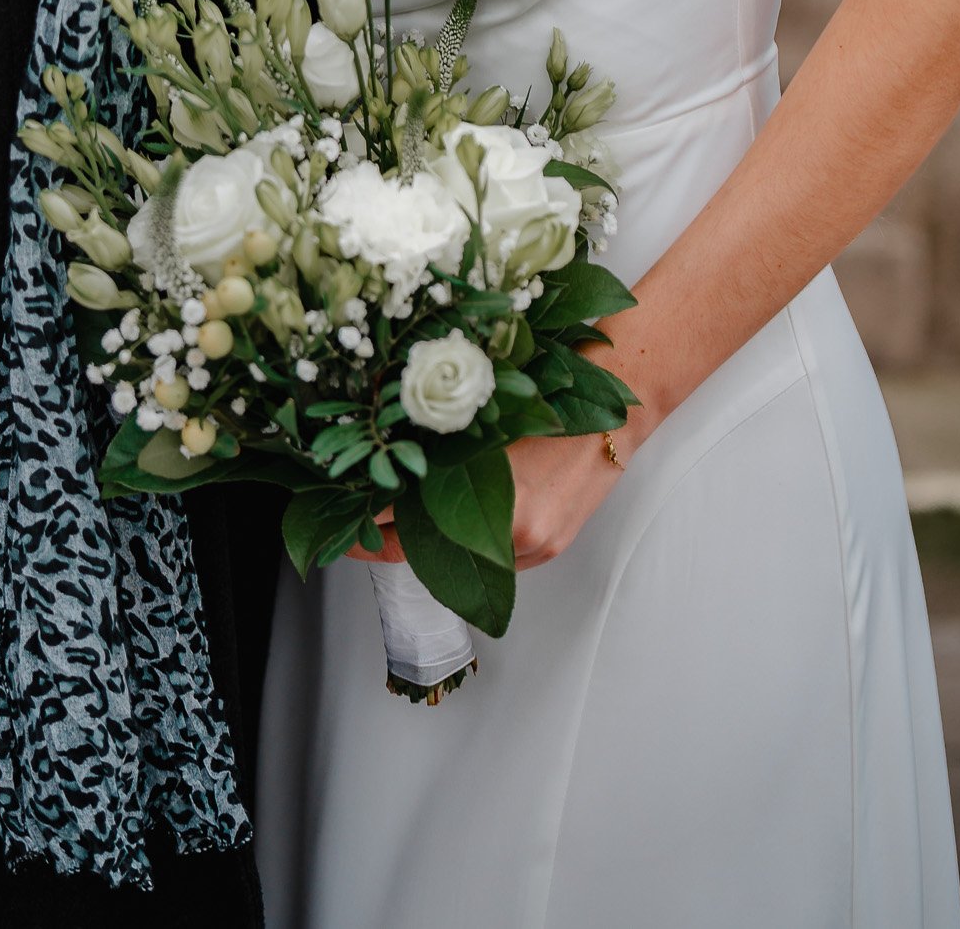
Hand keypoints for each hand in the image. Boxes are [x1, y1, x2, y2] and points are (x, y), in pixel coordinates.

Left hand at [345, 426, 638, 568]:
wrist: (615, 410)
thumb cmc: (552, 397)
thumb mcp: (484, 415)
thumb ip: (441, 446)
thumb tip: (392, 467)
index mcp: (481, 478)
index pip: (405, 516)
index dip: (370, 523)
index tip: (344, 526)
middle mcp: (506, 520)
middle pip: (429, 547)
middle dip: (393, 541)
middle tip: (359, 534)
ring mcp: (531, 540)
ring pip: (462, 558)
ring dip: (434, 546)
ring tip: (402, 529)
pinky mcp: (549, 548)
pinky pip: (498, 564)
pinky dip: (475, 550)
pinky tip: (459, 531)